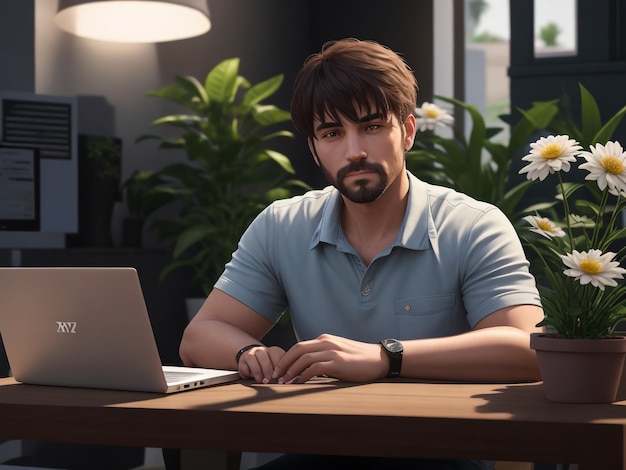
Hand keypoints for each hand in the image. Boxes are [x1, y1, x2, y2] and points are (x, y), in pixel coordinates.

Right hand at [238, 345, 285, 383]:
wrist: (252, 361)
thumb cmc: (267, 367)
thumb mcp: (276, 367)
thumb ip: (281, 371)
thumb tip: (287, 380)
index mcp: (273, 351)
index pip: (277, 354)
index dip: (279, 366)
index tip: (280, 377)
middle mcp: (262, 350)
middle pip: (264, 356)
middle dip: (268, 370)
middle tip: (270, 380)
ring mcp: (251, 354)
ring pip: (253, 359)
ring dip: (258, 371)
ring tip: (261, 381)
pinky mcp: (243, 360)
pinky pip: (244, 365)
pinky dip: (248, 373)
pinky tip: (252, 377)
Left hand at [272, 333, 387, 383]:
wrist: (380, 359)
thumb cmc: (359, 360)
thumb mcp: (338, 353)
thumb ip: (323, 356)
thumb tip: (306, 369)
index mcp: (324, 340)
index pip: (299, 346)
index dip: (286, 358)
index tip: (278, 370)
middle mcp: (326, 342)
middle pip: (297, 349)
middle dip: (283, 363)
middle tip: (274, 376)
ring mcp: (332, 351)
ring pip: (303, 358)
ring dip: (291, 370)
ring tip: (283, 382)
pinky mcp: (338, 362)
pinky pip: (314, 368)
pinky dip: (303, 375)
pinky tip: (298, 383)